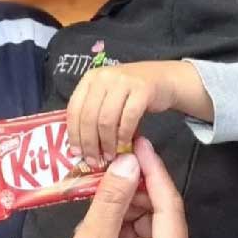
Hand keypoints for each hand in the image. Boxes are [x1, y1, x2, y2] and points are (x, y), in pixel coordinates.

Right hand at [42, 137, 192, 237]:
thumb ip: (110, 202)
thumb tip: (127, 160)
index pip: (170, 207)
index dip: (154, 171)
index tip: (139, 141)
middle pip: (160, 211)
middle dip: (135, 187)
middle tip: (111, 160)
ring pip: (147, 217)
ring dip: (124, 202)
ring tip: (98, 188)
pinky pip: (138, 230)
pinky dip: (119, 217)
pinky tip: (99, 212)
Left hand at [67, 62, 184, 164]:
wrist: (163, 79)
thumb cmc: (131, 93)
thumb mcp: (107, 96)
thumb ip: (93, 112)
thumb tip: (79, 146)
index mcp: (90, 78)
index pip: (74, 109)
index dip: (74, 133)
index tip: (76, 153)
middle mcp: (103, 77)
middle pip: (89, 116)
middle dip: (89, 143)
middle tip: (93, 160)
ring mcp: (123, 81)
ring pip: (106, 119)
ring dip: (107, 142)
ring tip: (110, 155)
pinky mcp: (142, 89)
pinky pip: (128, 118)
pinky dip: (124, 135)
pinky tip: (124, 144)